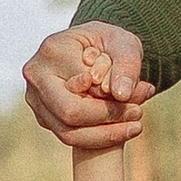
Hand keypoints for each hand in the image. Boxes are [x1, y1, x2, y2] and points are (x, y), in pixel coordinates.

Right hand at [23, 22, 152, 150]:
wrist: (94, 50)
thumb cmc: (109, 44)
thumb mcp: (125, 43)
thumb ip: (127, 64)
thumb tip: (121, 94)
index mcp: (52, 51)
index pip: (83, 87)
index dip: (113, 97)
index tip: (144, 93)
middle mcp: (37, 77)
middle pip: (70, 114)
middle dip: (109, 119)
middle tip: (139, 113)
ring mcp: (36, 99)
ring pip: (69, 133)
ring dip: (106, 134)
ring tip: (135, 125)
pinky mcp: (44, 117)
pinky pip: (70, 137)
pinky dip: (98, 137)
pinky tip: (121, 127)